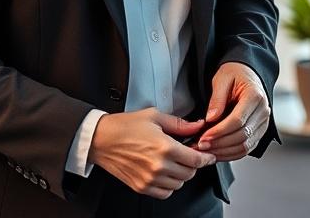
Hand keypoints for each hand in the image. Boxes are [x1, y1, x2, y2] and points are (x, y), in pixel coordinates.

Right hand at [89, 109, 215, 199]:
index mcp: (165, 147)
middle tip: (189, 155)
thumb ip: (179, 124)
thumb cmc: (125, 126)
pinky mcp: (141, 186)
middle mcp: (158, 166)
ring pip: (179, 184)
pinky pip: (165, 193)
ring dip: (181, 174)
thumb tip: (197, 126)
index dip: (206, 158)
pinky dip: (169, 185)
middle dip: (193, 164)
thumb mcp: (155, 117)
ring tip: (175, 162)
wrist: (102, 139)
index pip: (196, 160)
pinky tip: (165, 173)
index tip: (208, 156)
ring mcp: (149, 179)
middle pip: (190, 173)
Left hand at [196, 62, 270, 161]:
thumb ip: (216, 99)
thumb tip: (211, 119)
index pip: (238, 121)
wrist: (246, 73)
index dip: (219, 132)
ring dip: (224, 152)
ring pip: (245, 146)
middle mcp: (263, 111)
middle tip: (200, 146)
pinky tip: (217, 152)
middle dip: (219, 144)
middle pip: (242, 136)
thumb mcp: (221, 79)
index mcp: (255, 96)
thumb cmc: (234, 74)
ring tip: (206, 151)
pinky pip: (247, 148)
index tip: (203, 138)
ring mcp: (264, 123)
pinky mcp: (260, 131)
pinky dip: (231, 154)